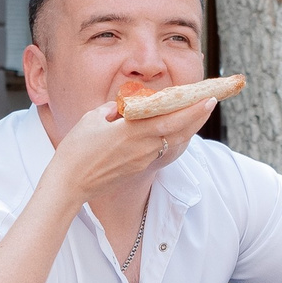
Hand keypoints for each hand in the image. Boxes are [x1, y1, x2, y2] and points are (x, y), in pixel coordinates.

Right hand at [40, 95, 217, 200]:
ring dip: (186, 126)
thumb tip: (125, 106)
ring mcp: (142, 160)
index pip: (169, 119)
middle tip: (212, 101)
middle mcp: (142, 147)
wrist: (69, 184)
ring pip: (171, 140)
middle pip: (178, 131)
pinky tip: (172, 127)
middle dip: (197, 116)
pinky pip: (159, 149)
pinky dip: (169, 136)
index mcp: (132, 132)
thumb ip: (113, 109)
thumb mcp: (92, 119)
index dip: (192, 109)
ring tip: (197, 111)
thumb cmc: (76, 149)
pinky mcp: (137, 168)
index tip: (208, 98)